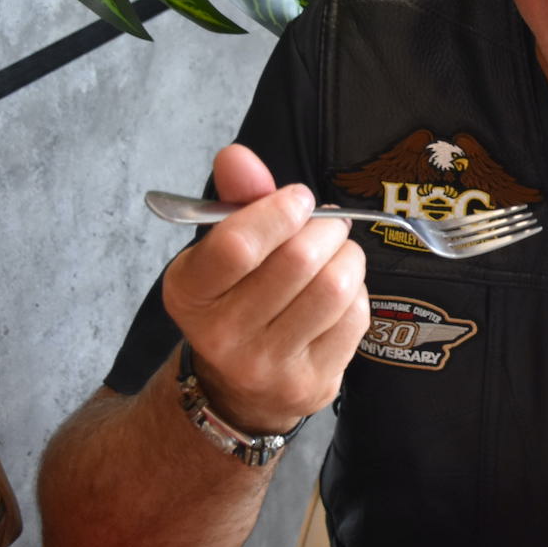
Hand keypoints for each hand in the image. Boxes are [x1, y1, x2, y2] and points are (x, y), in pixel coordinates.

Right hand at [162, 143, 369, 433]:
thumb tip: (236, 156)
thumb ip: (235, 199)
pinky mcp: (311, 384)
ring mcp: (268, 365)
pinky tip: (340, 291)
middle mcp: (222, 335)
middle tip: (326, 224)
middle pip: (298, 260)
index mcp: (190, 293)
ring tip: (337, 252)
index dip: (279, 210)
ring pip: (334, 287)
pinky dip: (357, 292)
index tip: (298, 199)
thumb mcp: (221, 250)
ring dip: (348, 256)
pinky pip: (355, 317)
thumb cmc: (237, 299)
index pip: (237, 245)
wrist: (241, 390)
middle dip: (325, 228)